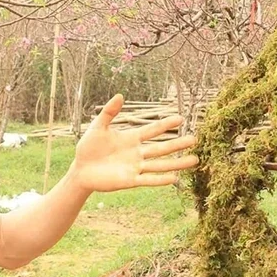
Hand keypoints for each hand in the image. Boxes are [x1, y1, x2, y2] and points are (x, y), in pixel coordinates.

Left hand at [70, 93, 198, 193]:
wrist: (80, 170)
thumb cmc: (89, 148)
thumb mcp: (97, 127)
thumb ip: (108, 113)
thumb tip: (119, 95)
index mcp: (131, 138)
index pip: (152, 130)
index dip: (166, 124)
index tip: (181, 118)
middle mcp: (137, 153)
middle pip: (161, 148)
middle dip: (178, 144)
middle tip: (195, 139)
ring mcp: (135, 167)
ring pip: (160, 164)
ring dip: (177, 163)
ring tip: (195, 160)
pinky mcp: (130, 180)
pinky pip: (148, 179)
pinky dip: (161, 179)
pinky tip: (175, 178)